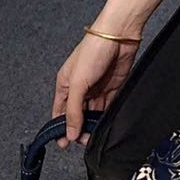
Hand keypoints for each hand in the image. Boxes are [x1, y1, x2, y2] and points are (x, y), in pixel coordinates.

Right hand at [51, 27, 142, 147]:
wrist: (119, 36)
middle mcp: (80, 88)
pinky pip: (108, 107)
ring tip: (95, 136)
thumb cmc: (93, 51)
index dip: (60, 128)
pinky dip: (106, 117)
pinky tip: (107, 125)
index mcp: (66, 84)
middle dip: (79, 129)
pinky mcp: (113, 88)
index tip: (63, 143)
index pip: (60, 112)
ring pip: (93, 114)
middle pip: (77, 115)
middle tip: (84, 141)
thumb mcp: (78, 83)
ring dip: (93, 125)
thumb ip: (73, 110)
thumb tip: (69, 133)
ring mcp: (97, 89)